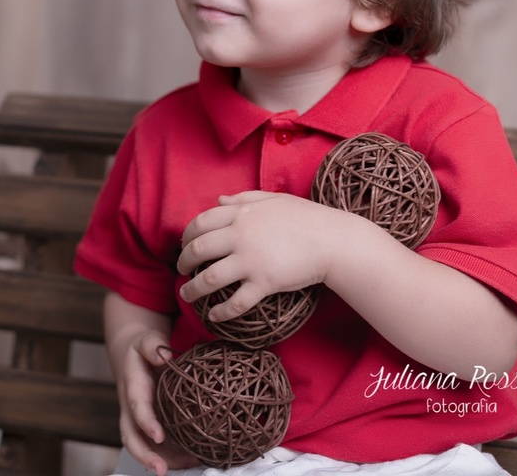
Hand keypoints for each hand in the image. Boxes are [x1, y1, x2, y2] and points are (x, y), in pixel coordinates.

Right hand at [110, 327, 200, 475]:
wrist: (132, 356)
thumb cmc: (142, 349)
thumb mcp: (146, 340)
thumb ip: (153, 345)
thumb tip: (164, 355)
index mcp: (132, 388)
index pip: (136, 408)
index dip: (146, 422)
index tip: (158, 436)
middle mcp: (132, 409)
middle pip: (131, 437)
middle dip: (144, 455)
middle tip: (161, 469)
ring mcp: (140, 420)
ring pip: (145, 446)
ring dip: (164, 460)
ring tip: (190, 464)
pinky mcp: (151, 425)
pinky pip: (159, 445)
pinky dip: (173, 455)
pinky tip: (194, 458)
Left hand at [176, 191, 354, 322]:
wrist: (335, 242)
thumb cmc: (307, 218)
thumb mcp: (273, 200)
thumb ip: (243, 198)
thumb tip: (218, 200)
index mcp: (241, 214)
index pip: (200, 223)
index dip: (186, 235)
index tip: (184, 244)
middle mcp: (240, 236)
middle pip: (198, 250)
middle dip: (183, 262)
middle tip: (181, 269)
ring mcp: (251, 261)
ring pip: (209, 279)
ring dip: (192, 290)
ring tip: (185, 296)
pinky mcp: (264, 283)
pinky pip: (235, 302)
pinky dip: (221, 313)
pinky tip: (214, 318)